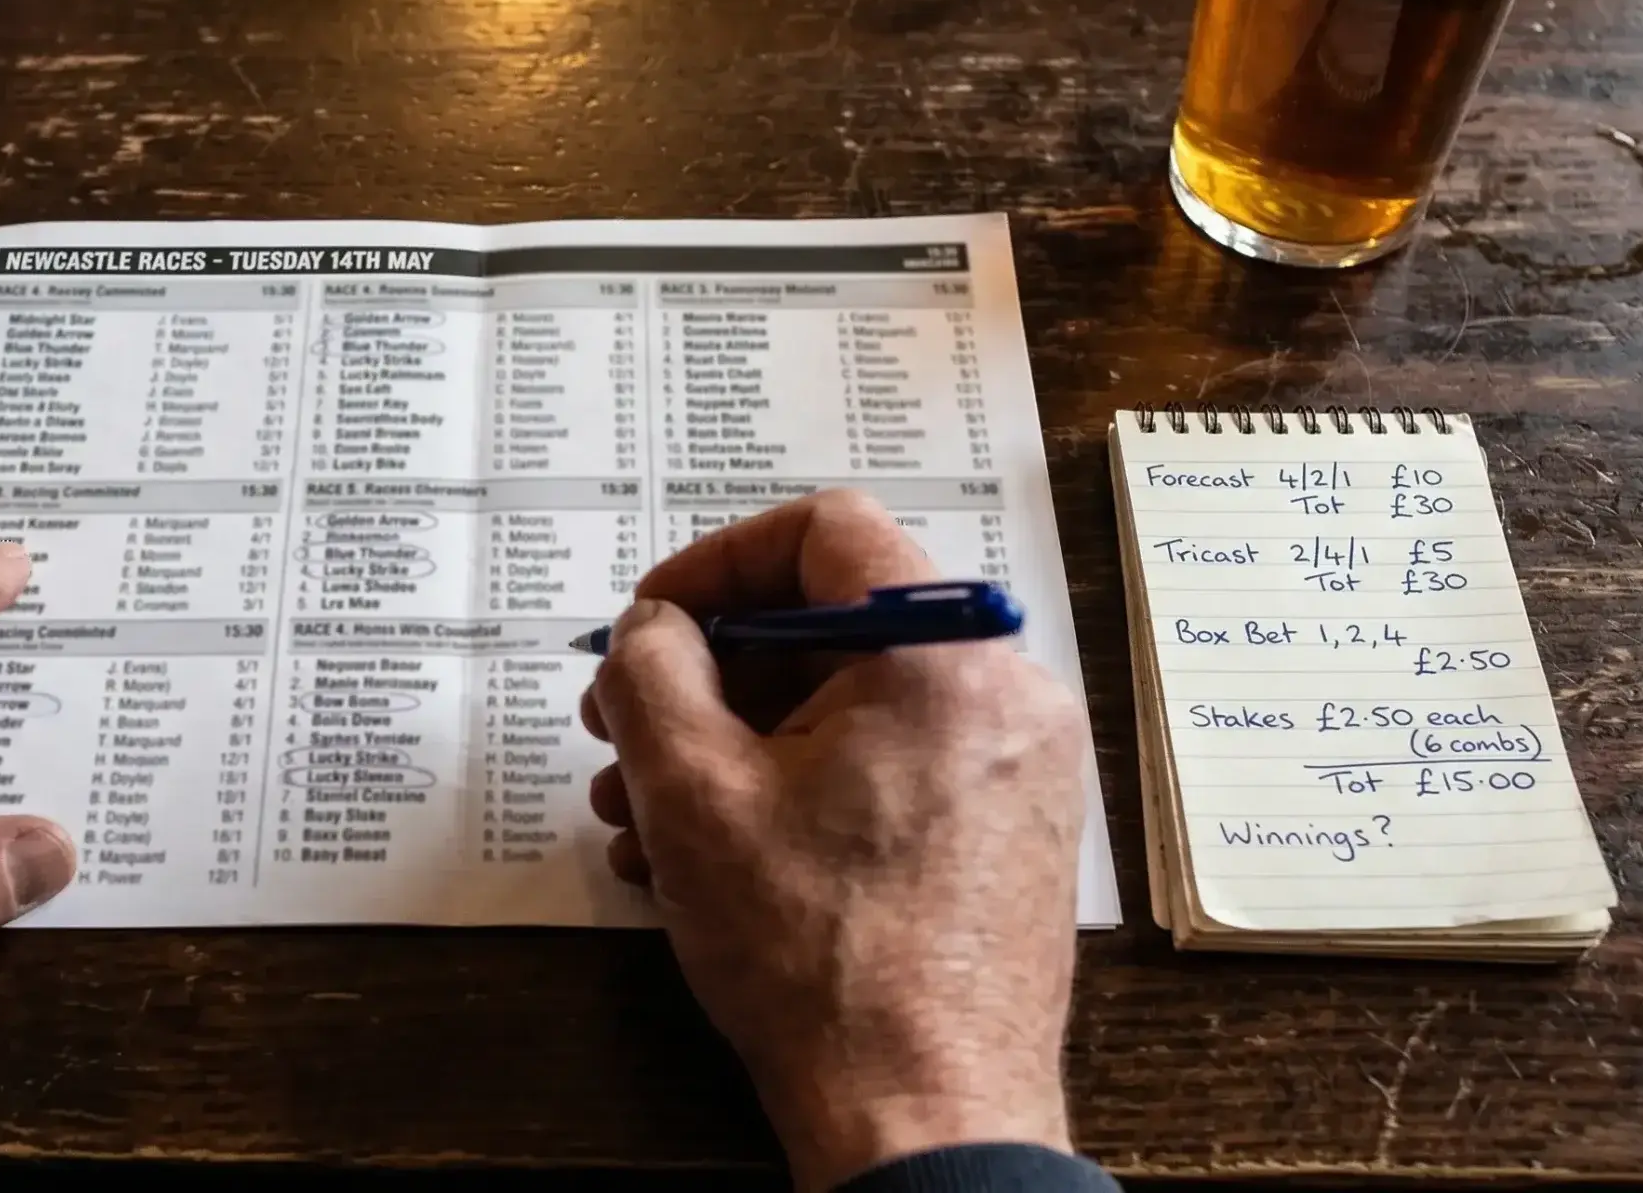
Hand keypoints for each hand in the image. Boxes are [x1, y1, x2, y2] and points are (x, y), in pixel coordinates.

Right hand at [582, 490, 1087, 1191]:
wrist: (924, 1112)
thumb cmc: (821, 960)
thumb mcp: (692, 793)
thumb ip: (653, 671)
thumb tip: (655, 629)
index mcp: (942, 653)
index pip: (824, 531)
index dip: (715, 563)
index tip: (651, 622)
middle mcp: (1004, 690)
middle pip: (834, 622)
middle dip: (710, 674)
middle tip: (624, 726)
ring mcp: (1018, 765)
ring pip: (854, 704)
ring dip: (738, 743)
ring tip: (646, 815)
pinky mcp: (1011, 829)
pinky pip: (894, 765)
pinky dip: (803, 787)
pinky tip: (716, 858)